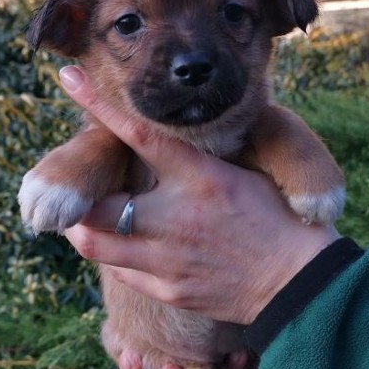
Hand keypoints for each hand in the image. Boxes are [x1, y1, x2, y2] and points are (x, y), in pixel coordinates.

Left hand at [59, 66, 340, 325]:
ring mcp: (168, 258)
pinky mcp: (168, 290)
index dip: (98, 105)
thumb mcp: (244, 173)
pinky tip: (130, 247)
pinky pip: (121, 272)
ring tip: (92, 218)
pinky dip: (116, 255)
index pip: (138, 135)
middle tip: (79, 187)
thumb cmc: (277, 219)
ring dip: (84, 227)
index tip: (68, 78)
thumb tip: (162, 143)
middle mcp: (176, 217)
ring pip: (94, 243)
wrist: (300, 282)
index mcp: (200, 177)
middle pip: (97, 204)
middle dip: (78, 194)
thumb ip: (197, 161)